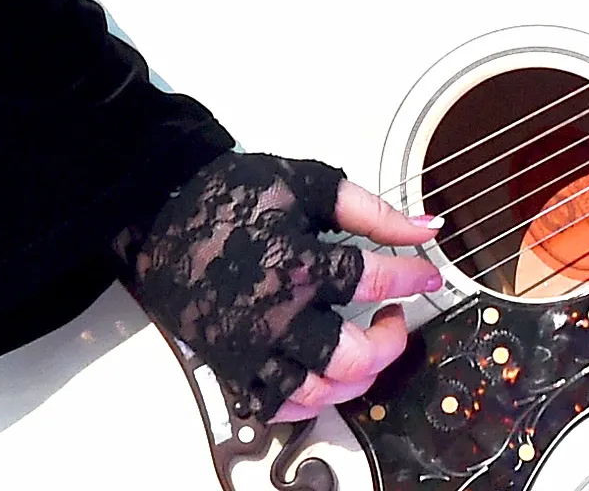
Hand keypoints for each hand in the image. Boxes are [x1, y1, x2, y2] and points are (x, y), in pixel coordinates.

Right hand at [114, 152, 443, 422]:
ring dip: (355, 377)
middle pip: (351, 356)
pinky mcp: (230, 362)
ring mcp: (251, 346)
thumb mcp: (307, 184)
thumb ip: (371, 210)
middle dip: (388, 342)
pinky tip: (324, 378)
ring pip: (318, 390)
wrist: (162, 211)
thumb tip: (426, 227)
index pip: (375, 280)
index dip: (413, 279)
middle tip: (394, 318)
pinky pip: (275, 405)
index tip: (426, 275)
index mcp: (297, 264)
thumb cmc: (231, 194)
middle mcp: (276, 315)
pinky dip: (308, 403)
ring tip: (364, 347)